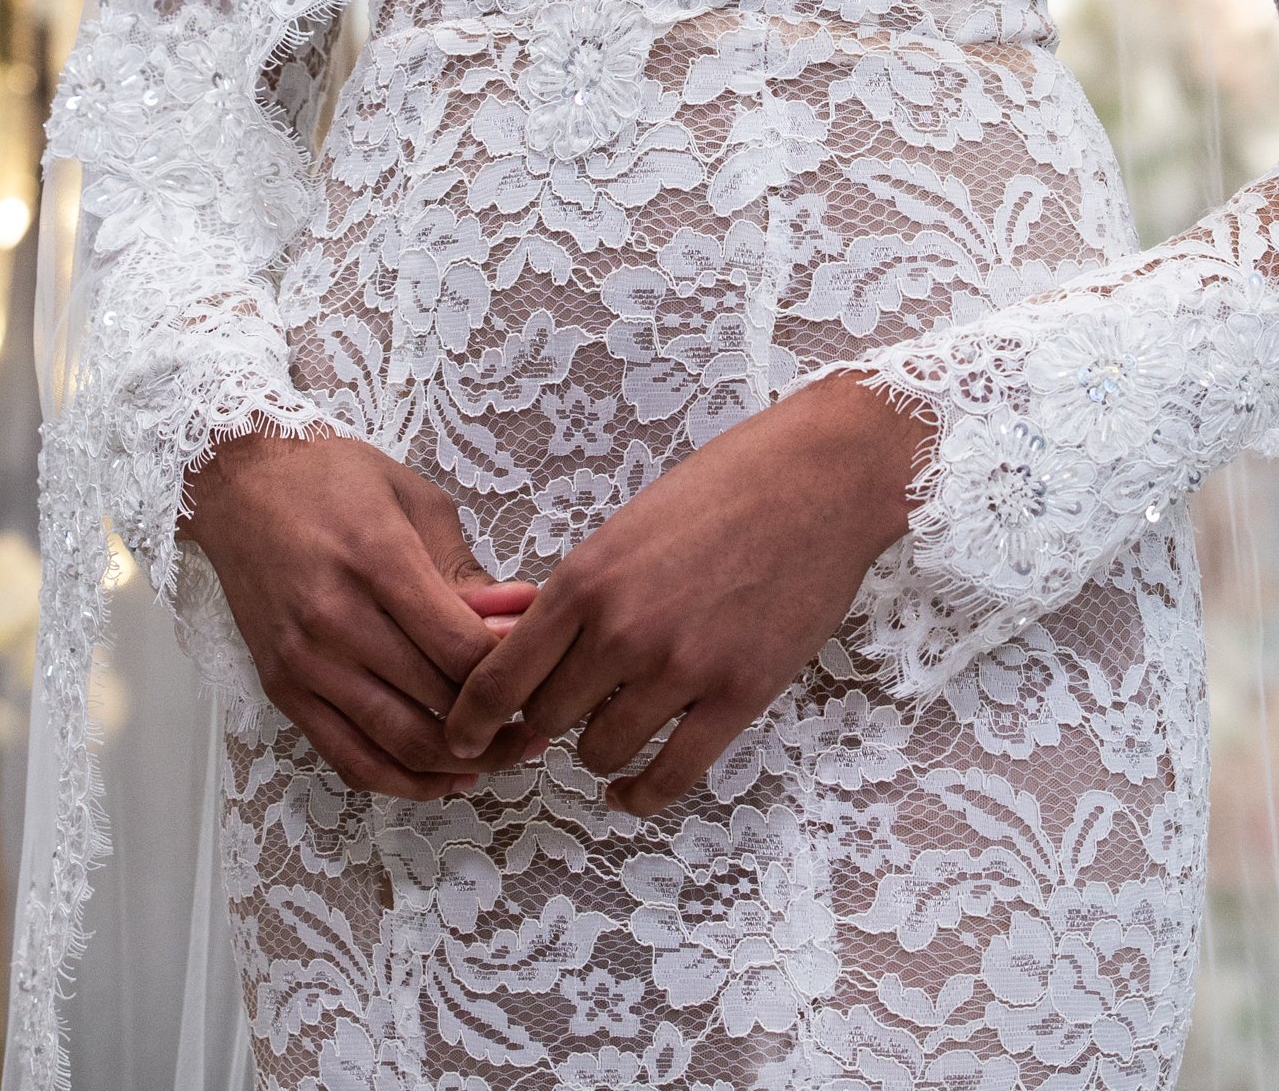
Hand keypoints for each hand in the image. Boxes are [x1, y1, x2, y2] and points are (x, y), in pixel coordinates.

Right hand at [184, 431, 535, 797]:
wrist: (240, 486)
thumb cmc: (333, 479)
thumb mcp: (414, 499)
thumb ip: (465, 568)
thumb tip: (520, 616)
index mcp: (379, 561)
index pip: (460, 648)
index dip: (509, 671)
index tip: (536, 669)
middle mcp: (338, 620)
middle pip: (437, 698)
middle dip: (497, 718)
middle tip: (536, 714)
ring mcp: (306, 662)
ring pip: (399, 742)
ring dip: (461, 760)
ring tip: (504, 752)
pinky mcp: (283, 689)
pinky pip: (348, 759)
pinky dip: (402, 781)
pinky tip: (446, 777)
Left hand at [443, 375, 927, 817]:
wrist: (818, 482)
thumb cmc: (725, 488)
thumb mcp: (629, 525)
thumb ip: (585, 589)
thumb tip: (544, 651)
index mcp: (586, 577)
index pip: (502, 673)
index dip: (471, 718)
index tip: (460, 739)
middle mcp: (622, 628)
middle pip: (548, 717)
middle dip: (544, 725)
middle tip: (558, 721)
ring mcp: (681, 666)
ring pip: (602, 750)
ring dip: (597, 753)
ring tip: (608, 740)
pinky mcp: (737, 694)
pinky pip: (671, 775)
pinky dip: (641, 796)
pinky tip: (631, 793)